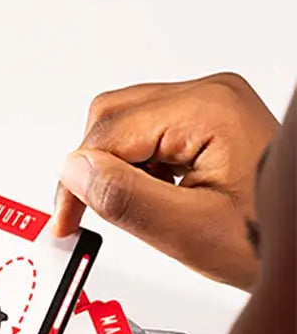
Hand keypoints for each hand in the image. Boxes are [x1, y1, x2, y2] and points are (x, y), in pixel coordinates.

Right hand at [53, 72, 278, 289]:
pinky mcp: (209, 119)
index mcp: (207, 110)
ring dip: (114, 168)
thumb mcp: (190, 231)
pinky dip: (136, 167)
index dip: (76, 179)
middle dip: (92, 168)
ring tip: (137, 208)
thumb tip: (74, 171)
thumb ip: (126, 198)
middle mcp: (209, 94)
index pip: (108, 133)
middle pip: (111, 117)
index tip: (66, 221)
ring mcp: (211, 104)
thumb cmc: (267, 239)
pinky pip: (148, 132)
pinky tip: (155, 196)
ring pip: (124, 124)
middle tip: (90, 215)